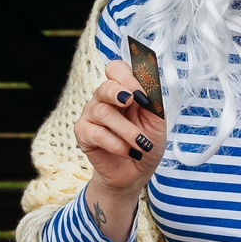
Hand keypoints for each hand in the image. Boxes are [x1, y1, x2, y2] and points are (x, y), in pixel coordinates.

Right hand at [76, 59, 163, 196]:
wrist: (137, 172)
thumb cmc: (146, 143)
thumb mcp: (157, 122)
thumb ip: (153, 102)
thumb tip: (147, 86)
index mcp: (123, 91)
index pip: (117, 70)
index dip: (129, 77)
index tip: (142, 94)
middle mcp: (104, 99)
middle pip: (105, 86)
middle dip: (119, 92)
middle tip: (132, 101)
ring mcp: (91, 115)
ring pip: (103, 112)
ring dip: (127, 130)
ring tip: (142, 144)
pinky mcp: (83, 134)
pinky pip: (96, 133)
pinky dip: (116, 144)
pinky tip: (130, 152)